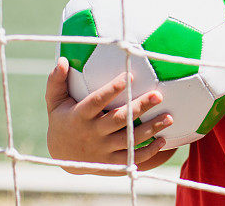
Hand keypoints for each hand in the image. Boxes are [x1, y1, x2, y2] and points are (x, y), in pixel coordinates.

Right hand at [45, 57, 174, 174]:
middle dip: (139, 107)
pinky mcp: (111, 164)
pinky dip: (149, 151)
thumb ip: (56, 82)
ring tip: (169, 117)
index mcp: (79, 116)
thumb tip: (62, 60)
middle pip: (118, 119)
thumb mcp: (54, 103)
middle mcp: (92, 134)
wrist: (63, 157)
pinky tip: (163, 141)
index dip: (111, 90)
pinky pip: (132, 158)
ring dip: (151, 129)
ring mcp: (102, 150)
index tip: (129, 76)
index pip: (96, 101)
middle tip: (158, 95)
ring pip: (129, 140)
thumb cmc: (63, 121)